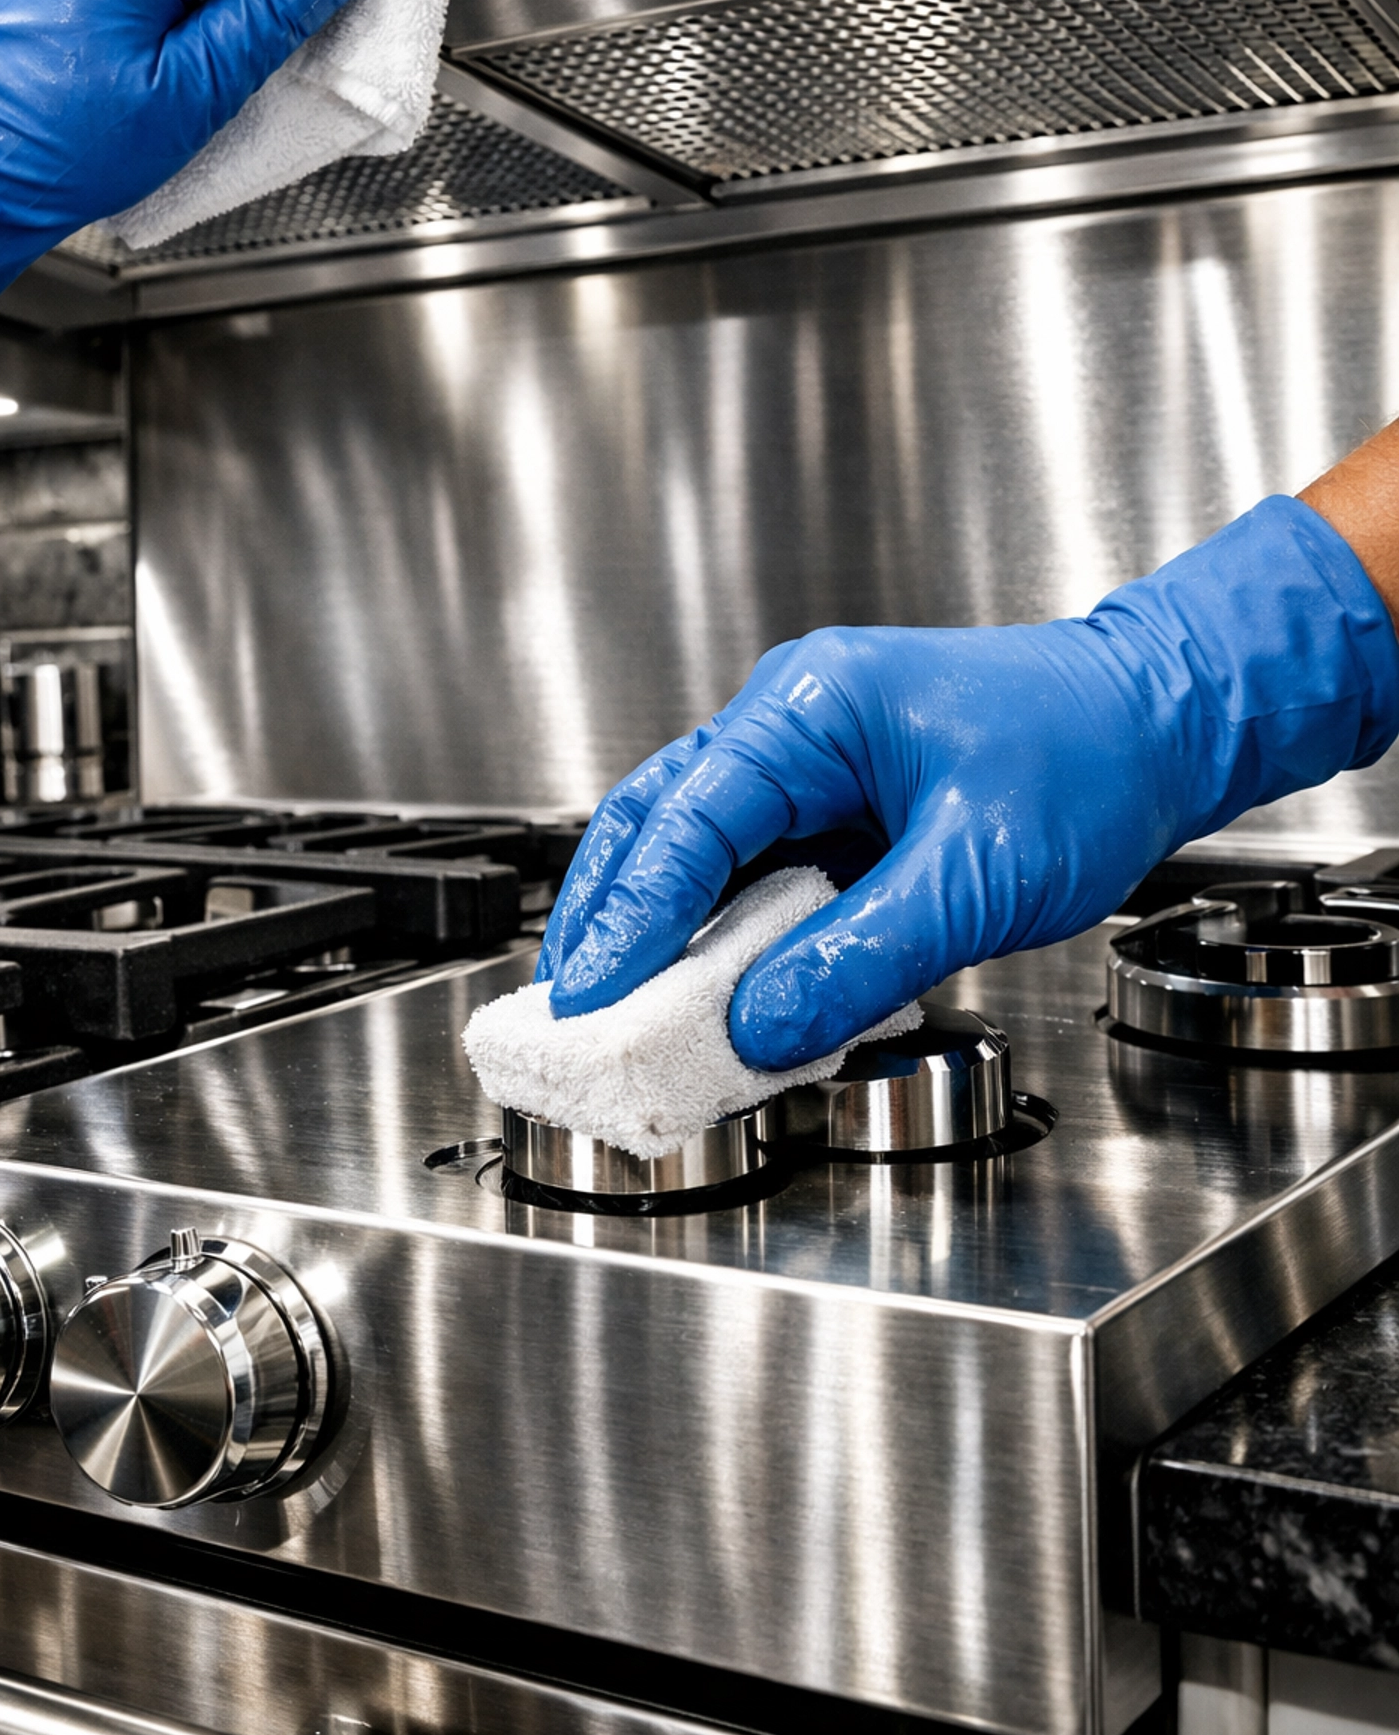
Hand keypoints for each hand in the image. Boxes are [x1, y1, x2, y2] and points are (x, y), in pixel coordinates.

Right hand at [539, 497, 1398, 1067]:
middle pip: (661, 820)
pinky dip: (727, 934)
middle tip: (573, 1009)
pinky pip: (759, 871)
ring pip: (700, 848)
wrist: (1160, 722)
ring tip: (622, 1013)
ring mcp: (811, 763)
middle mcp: (793, 725)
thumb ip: (861, 956)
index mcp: (810, 708)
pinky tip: (715, 993)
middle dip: (610, 915)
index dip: (632, 915)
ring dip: (662, 928)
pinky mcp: (838, 807)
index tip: (593, 993)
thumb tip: (761, 1026)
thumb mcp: (976, 876)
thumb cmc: (1087, 757)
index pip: (687, 818)